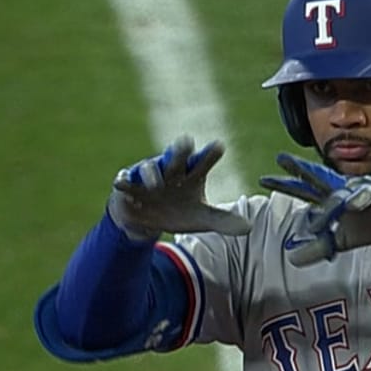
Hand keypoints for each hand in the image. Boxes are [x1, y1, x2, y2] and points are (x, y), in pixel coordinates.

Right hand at [108, 136, 251, 241]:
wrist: (149, 220)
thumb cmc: (179, 212)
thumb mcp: (202, 218)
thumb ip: (223, 221)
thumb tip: (248, 227)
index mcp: (192, 173)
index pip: (204, 161)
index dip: (210, 154)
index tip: (219, 146)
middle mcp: (171, 170)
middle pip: (177, 156)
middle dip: (180, 149)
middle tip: (186, 143)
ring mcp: (149, 176)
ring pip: (150, 167)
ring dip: (152, 173)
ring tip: (157, 183)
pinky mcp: (129, 185)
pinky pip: (125, 181)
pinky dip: (123, 182)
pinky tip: (121, 184)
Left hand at [259, 153, 370, 264]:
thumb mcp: (344, 240)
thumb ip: (319, 248)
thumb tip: (290, 258)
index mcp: (335, 199)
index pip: (307, 190)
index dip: (287, 184)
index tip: (263, 179)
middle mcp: (346, 189)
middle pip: (320, 178)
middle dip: (301, 169)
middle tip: (281, 159)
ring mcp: (365, 188)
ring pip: (344, 190)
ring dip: (330, 196)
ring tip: (316, 204)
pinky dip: (362, 198)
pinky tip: (353, 203)